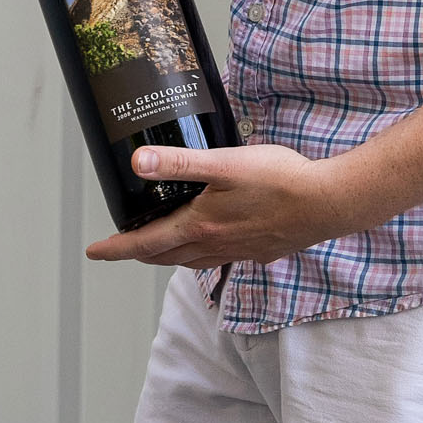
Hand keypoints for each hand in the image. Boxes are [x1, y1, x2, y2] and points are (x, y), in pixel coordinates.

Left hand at [84, 143, 361, 267]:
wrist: (328, 203)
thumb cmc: (280, 181)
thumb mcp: (224, 163)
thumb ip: (179, 162)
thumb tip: (138, 163)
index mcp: (201, 227)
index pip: (146, 244)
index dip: (116, 249)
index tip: (94, 251)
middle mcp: (216, 246)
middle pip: (165, 256)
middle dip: (139, 253)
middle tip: (121, 248)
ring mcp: (239, 252)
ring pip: (192, 260)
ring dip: (169, 256)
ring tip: (158, 247)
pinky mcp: (260, 251)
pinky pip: (219, 259)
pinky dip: (201, 255)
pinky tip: (212, 244)